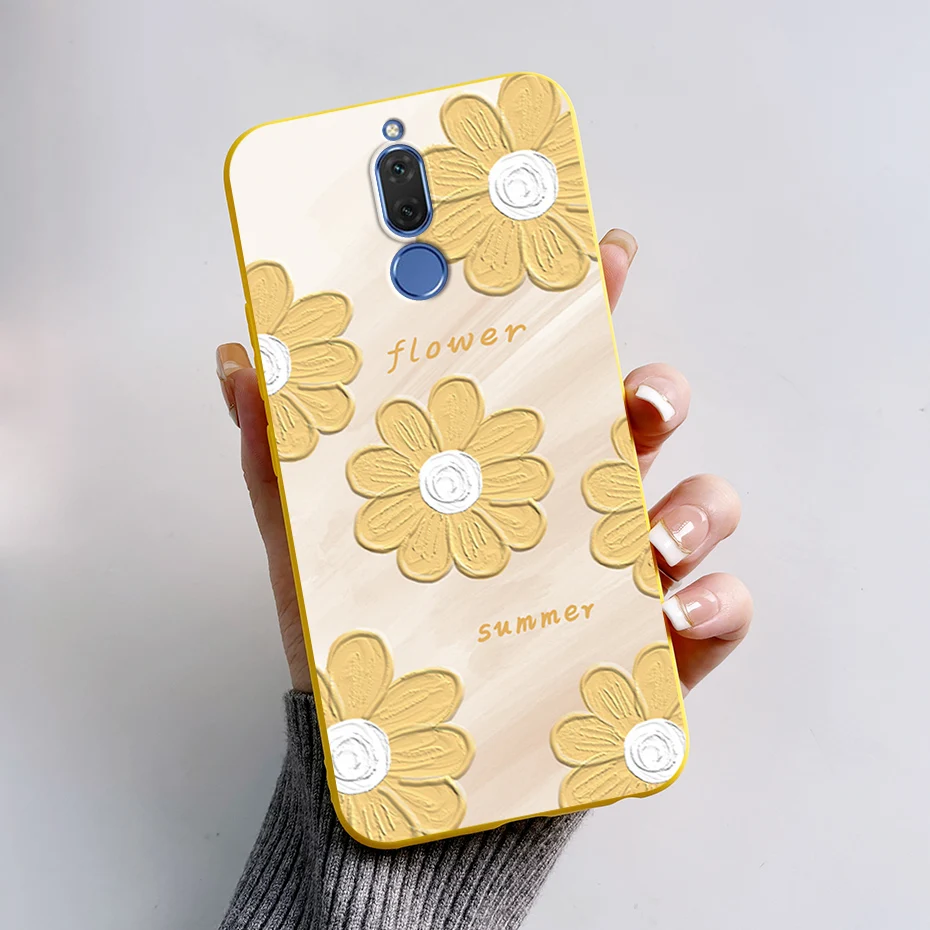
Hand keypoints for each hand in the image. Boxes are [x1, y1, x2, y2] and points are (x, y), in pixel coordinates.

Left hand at [216, 228, 751, 694]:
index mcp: (504, 460)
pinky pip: (718, 609)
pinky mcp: (658, 645)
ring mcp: (623, 570)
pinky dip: (714, 602)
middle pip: (643, 419)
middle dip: (656, 391)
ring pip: (698, 504)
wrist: (401, 764)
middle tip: (634, 400)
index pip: (554, 362)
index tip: (598, 252)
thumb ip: (279, 452)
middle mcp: (575, 500)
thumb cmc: (365, 643)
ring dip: (694, 504)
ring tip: (647, 537)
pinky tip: (671, 612)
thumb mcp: (309, 542)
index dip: (585, 298)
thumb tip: (238, 359)